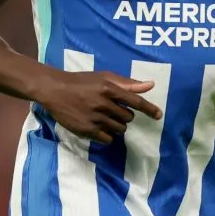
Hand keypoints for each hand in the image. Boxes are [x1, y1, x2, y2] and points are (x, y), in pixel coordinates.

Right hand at [38, 70, 162, 144]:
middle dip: (124, 115)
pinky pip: (107, 139)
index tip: (159, 116)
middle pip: (128, 117)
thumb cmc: (82, 82)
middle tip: (112, 109)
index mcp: (109, 89)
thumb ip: (127, 83)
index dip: (149, 109)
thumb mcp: (104, 77)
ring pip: (119, 129)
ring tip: (104, 117)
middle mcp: (104, 104)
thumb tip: (150, 85)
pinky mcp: (86, 130)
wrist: (55, 90)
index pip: (135, 102)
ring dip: (116, 125)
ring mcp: (95, 118)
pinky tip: (99, 127)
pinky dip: (107, 135)